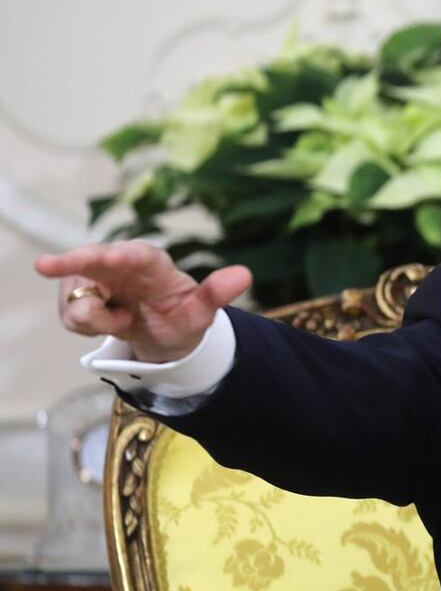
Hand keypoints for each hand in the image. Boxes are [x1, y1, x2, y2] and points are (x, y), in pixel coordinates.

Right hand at [35, 240, 251, 362]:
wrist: (165, 336)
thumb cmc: (184, 319)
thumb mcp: (201, 314)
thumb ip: (217, 294)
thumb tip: (245, 275)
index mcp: (154, 264)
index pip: (137, 255)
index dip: (120, 256)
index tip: (108, 258)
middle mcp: (122, 264)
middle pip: (93, 259)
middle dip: (71, 261)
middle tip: (45, 266)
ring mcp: (98, 278)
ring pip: (78, 296)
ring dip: (95, 318)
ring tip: (125, 323)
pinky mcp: (81, 294)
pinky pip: (70, 313)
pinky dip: (86, 326)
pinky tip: (109, 324)